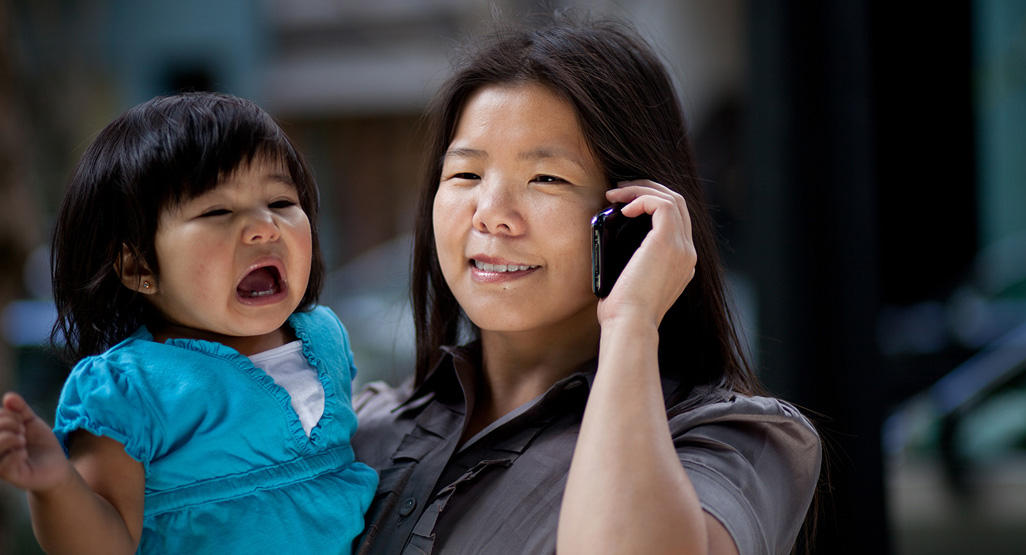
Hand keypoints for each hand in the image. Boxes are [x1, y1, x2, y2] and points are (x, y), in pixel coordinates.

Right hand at [0, 392, 72, 491]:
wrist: (56, 464)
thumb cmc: (40, 443)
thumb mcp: (31, 422)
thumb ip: (20, 409)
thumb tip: (9, 396)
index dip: (8, 415)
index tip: (21, 422)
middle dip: (11, 424)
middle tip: (23, 432)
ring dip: (12, 438)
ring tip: (22, 441)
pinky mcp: (8, 475)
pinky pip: (5, 462)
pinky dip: (17, 453)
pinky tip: (24, 454)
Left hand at [597, 180, 696, 327]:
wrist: (630, 324)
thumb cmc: (622, 311)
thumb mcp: (630, 281)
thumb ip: (631, 260)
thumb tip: (610, 239)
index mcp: (681, 263)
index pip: (676, 221)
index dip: (651, 204)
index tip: (624, 204)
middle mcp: (687, 253)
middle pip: (677, 204)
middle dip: (647, 190)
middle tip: (619, 191)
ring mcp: (683, 247)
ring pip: (672, 198)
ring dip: (641, 189)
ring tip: (615, 193)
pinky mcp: (669, 242)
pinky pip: (661, 204)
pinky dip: (641, 198)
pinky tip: (623, 208)